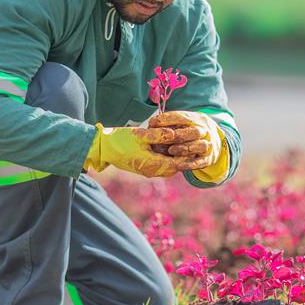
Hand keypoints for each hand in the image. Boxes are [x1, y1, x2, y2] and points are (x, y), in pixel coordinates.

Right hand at [84, 123, 205, 177]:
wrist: (104, 149)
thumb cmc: (120, 141)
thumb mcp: (140, 135)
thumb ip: (158, 135)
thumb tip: (173, 133)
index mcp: (153, 165)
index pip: (179, 163)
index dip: (190, 155)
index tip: (200, 145)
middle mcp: (154, 170)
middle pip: (177, 165)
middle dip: (188, 155)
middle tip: (200, 143)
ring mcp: (150, 169)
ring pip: (172, 164)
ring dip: (180, 155)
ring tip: (191, 143)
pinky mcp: (147, 165)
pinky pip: (164, 162)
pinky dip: (171, 155)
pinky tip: (175, 144)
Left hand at [148, 110, 220, 169]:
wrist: (215, 141)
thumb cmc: (191, 131)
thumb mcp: (185, 123)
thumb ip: (171, 124)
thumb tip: (151, 125)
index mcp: (198, 120)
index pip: (184, 117)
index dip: (168, 119)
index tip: (153, 122)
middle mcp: (205, 132)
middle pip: (194, 132)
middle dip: (178, 135)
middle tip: (163, 137)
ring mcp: (209, 146)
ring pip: (201, 146)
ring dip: (185, 148)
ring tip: (170, 150)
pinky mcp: (209, 159)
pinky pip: (201, 162)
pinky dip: (189, 164)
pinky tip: (177, 165)